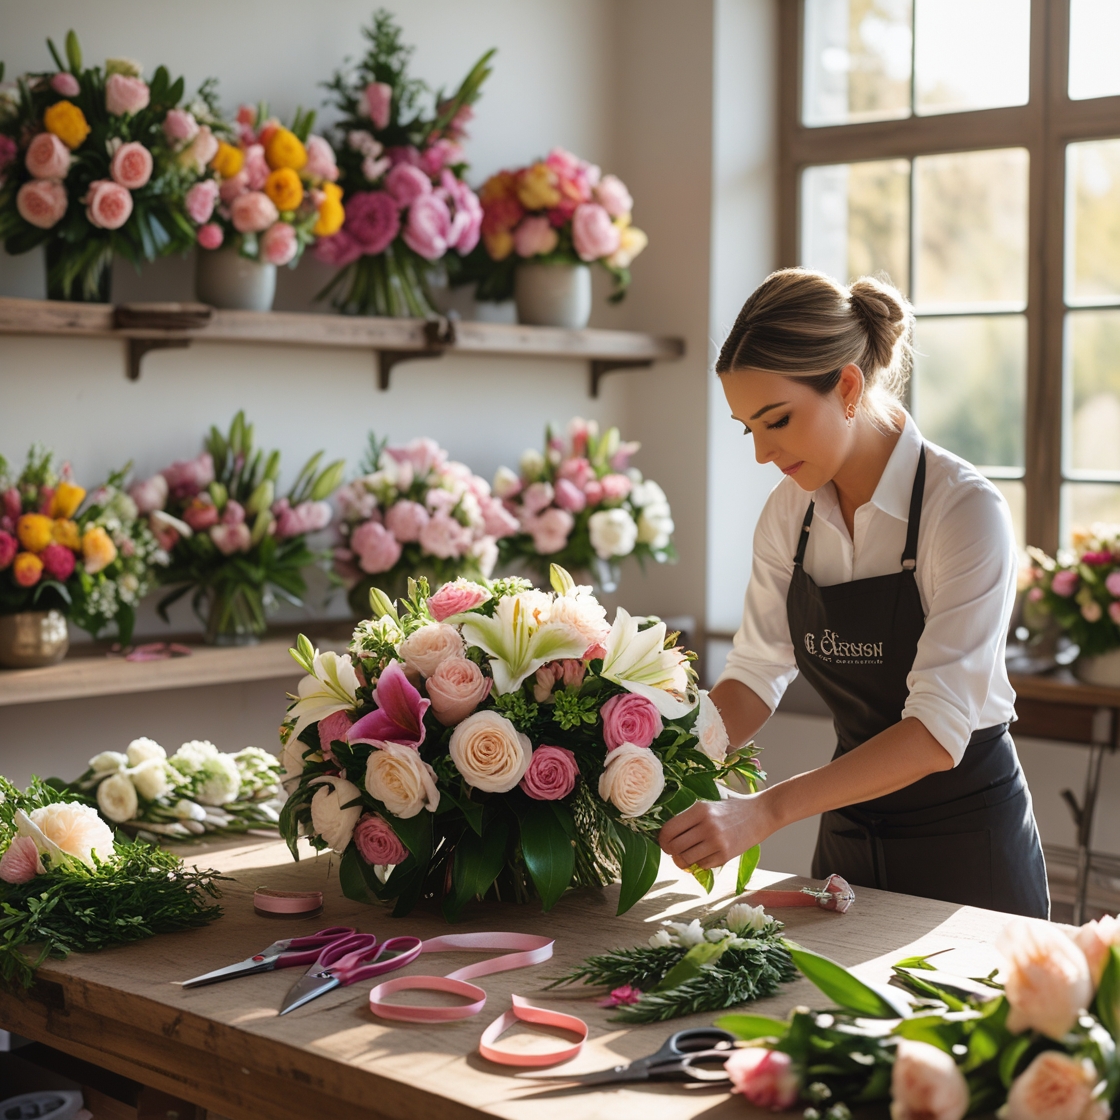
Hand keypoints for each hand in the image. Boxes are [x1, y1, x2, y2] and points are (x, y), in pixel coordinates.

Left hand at [657, 792, 776, 870]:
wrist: (761, 813)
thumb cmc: (732, 808)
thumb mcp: (708, 805)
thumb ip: (689, 818)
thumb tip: (666, 834)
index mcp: (699, 810)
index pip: (669, 830)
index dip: (662, 839)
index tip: (664, 842)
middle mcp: (707, 825)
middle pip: (675, 847)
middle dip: (671, 851)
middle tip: (674, 850)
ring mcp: (717, 842)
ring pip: (686, 859)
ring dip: (683, 860)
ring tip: (687, 855)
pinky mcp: (726, 855)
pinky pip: (702, 866)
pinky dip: (700, 863)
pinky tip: (705, 855)